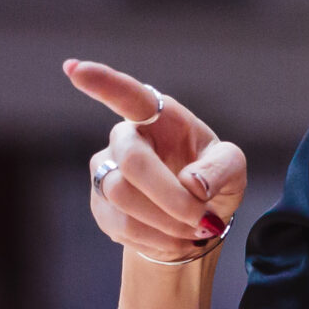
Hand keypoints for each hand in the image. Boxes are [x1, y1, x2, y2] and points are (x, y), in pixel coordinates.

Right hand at [63, 59, 247, 263]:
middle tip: (204, 220)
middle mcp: (126, 137)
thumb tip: (192, 185)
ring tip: (195, 230)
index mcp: (159, 116)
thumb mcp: (233, 170)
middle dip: (172, 198)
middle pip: (133, 162)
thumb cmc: (212, 182)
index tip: (75, 69)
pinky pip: (121, 226)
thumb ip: (221, 169)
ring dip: (167, 222)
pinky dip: (157, 238)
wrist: (192, 224)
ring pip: (123, 197)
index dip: (102, 82)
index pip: (128, 95)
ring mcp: (106, 170)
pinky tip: (174, 237)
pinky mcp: (100, 205)